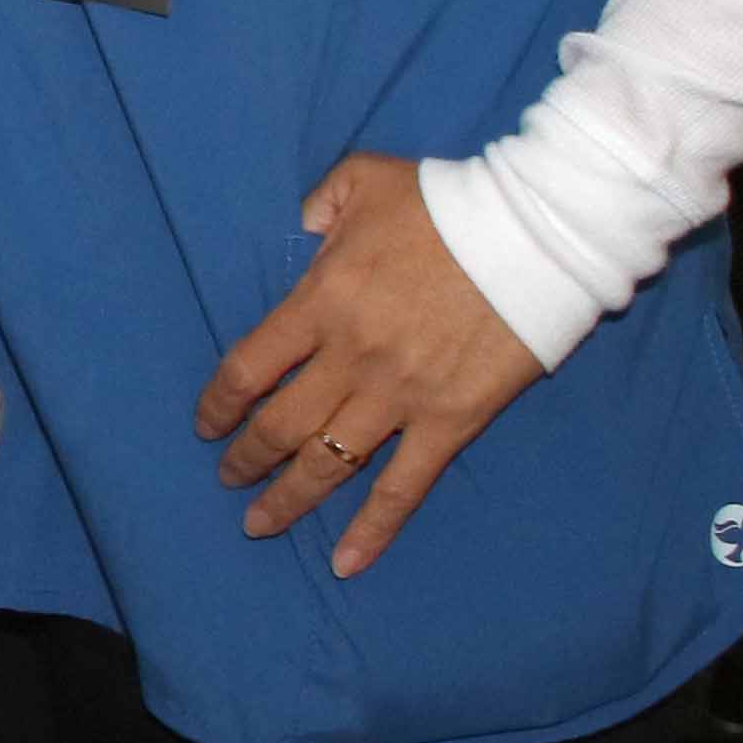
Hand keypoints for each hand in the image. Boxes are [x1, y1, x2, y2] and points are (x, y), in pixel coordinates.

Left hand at [204, 156, 547, 572]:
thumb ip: (320, 204)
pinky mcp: (451, 421)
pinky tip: (345, 562)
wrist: (536, 232)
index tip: (205, 425)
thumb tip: (304, 228)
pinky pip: (403, 487)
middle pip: (278, 426)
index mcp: (320, 302)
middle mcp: (350, 357)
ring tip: (260, 524)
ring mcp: (399, 396)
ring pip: (328, 464)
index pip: (247, 369)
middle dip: (244, 460)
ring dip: (288, 499)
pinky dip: (371, 529)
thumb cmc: (448, 202)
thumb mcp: (363, 180)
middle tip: (228, 479)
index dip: (218, 405)